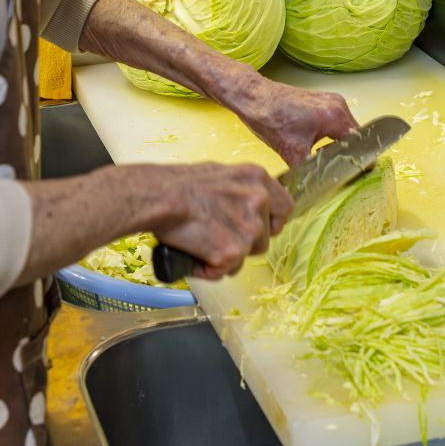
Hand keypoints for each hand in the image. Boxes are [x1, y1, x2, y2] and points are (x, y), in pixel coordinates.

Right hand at [121, 163, 292, 280]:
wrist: (159, 197)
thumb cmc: (177, 185)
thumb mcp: (219, 174)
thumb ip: (238, 190)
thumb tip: (239, 203)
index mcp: (257, 178)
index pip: (285, 207)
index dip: (271, 221)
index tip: (258, 226)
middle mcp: (259, 202)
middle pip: (264, 238)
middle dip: (243, 243)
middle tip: (216, 235)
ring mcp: (248, 229)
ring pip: (245, 257)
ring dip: (226, 257)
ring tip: (200, 243)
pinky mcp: (232, 252)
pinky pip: (223, 271)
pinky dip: (207, 268)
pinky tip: (192, 253)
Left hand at [230, 75, 358, 165]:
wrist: (253, 97)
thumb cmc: (269, 119)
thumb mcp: (292, 152)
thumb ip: (311, 170)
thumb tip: (318, 186)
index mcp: (335, 116)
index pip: (359, 143)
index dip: (358, 160)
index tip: (357, 174)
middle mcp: (337, 104)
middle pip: (353, 136)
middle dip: (346, 153)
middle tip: (335, 170)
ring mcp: (330, 100)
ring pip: (344, 129)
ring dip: (337, 144)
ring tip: (324, 158)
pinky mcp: (321, 100)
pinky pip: (335, 121)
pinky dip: (330, 135)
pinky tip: (317, 146)